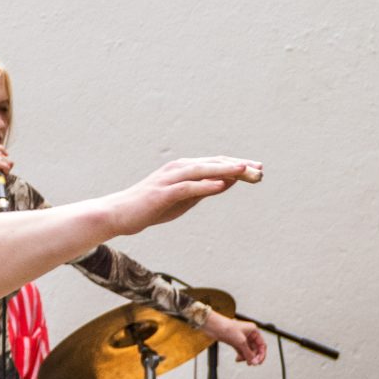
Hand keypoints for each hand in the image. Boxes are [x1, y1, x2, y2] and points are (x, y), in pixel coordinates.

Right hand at [105, 157, 263, 236]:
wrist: (119, 214)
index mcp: (184, 169)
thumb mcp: (184, 199)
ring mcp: (169, 179)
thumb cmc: (151, 207)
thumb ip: (204, 189)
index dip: (238, 166)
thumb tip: (227, 182)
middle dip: (238, 167)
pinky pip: (187, 187)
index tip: (259, 169)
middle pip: (213, 164)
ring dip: (225, 170)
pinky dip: (204, 185)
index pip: (216, 164)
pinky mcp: (162, 193)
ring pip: (202, 171)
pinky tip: (221, 185)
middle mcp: (178, 169)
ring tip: (246, 170)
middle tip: (260, 170)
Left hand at [205, 311, 267, 364]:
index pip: (262, 345)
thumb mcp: (241, 342)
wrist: (214, 326)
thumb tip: (254, 362)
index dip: (261, 354)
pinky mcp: (236, 341)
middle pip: (255, 349)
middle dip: (252, 356)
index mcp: (254, 331)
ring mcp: (242, 338)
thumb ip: (248, 353)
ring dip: (246, 357)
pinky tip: (237, 359)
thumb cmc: (227, 328)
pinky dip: (241, 355)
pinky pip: (242, 351)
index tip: (258, 362)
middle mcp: (249, 334)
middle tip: (250, 363)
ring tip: (241, 360)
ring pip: (248, 351)